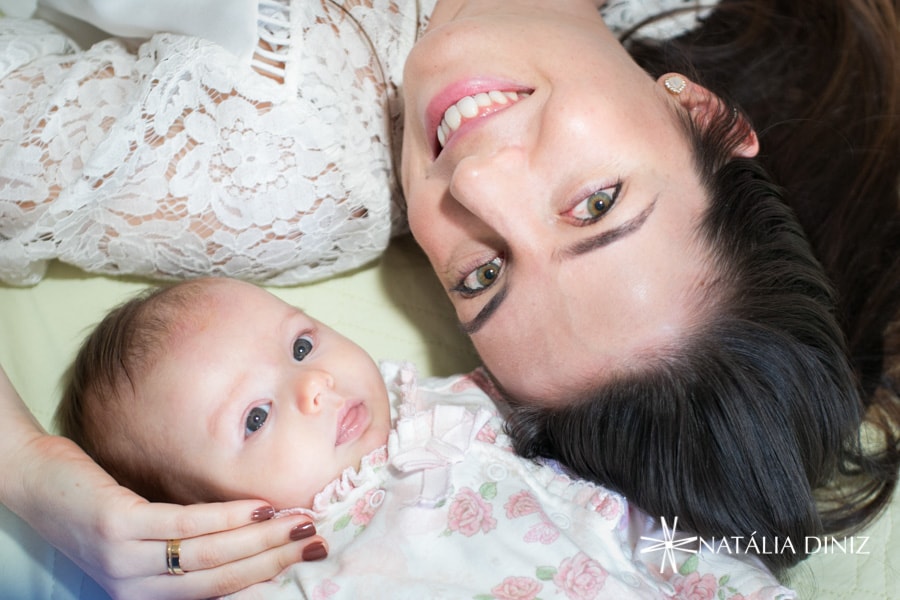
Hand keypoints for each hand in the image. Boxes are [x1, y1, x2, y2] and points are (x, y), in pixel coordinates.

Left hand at [0, 368, 324, 599]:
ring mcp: (124, 562)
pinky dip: (228, 517)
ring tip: (300, 521)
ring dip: (263, 539)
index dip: (266, 577)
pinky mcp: (117, 528)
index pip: (218, 593)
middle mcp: (133, 590)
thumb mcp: (140, 534)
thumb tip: (248, 532)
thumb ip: (184, 543)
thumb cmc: (94, 502)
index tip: (305, 557)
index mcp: (143, 596)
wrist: (32, 478)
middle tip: (318, 542)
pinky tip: (258, 507)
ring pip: (209, 556)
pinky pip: (185, 524)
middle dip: (276, 560)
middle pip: (221, 579)